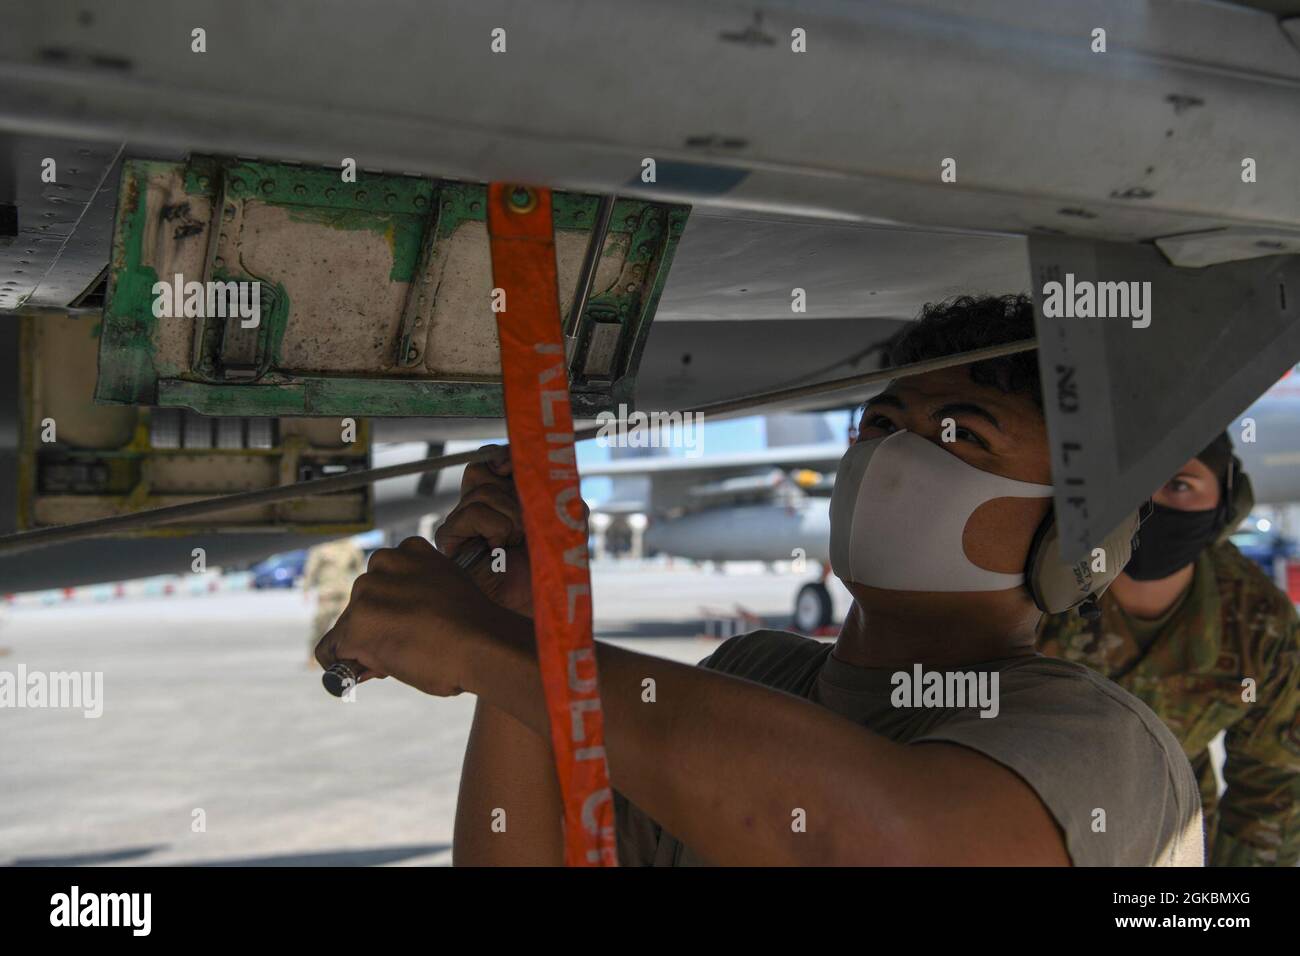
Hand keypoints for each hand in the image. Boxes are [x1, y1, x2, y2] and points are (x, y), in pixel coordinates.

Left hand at [313, 536, 509, 696]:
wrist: (484, 646)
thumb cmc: (477, 628)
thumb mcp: (447, 589)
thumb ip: (420, 594)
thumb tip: (398, 626)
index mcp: (410, 550)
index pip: (384, 579)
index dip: (394, 607)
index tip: (411, 625)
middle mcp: (383, 564)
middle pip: (363, 602)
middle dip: (378, 626)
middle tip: (407, 647)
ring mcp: (367, 594)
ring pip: (348, 626)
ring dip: (366, 645)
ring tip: (401, 658)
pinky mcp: (356, 625)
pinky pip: (330, 650)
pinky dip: (343, 665)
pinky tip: (367, 672)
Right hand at [436, 445, 590, 616]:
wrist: (540, 602)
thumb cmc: (551, 565)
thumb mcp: (567, 519)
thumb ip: (556, 490)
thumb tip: (534, 474)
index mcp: (501, 499)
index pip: (489, 461)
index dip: (500, 456)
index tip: (513, 467)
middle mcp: (478, 508)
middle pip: (480, 469)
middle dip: (509, 488)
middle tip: (524, 517)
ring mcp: (461, 524)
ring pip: (480, 491)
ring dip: (510, 513)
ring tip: (515, 539)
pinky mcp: (449, 540)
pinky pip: (472, 512)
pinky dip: (495, 526)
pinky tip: (499, 546)